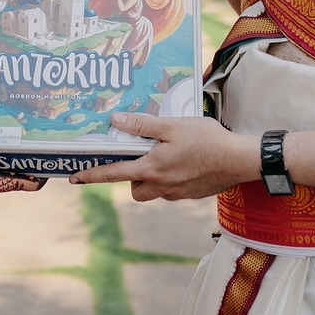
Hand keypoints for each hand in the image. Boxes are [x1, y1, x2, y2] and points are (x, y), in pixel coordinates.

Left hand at [68, 111, 255, 201]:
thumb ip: (142, 124)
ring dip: (152, 178)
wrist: (240, 160)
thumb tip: (116, 120)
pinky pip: (172, 189)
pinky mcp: (191, 194)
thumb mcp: (172, 125)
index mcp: (151, 168)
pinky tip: (186, 162)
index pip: (113, 173)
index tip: (74, 177)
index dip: (91, 175)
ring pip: (153, 190)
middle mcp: (161, 185)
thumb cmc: (207, 140)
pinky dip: (172, 178)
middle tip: (142, 158)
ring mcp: (177, 193)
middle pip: (135, 188)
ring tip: (167, 157)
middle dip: (132, 177)